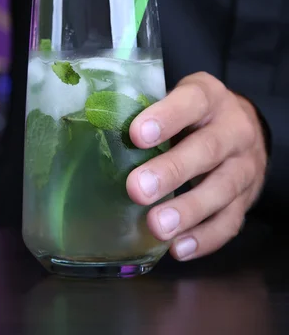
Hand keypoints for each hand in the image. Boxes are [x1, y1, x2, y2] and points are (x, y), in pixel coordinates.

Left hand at [126, 72, 267, 260]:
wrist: (244, 128)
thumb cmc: (194, 114)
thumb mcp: (177, 98)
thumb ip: (147, 110)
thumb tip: (96, 129)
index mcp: (210, 97)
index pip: (192, 101)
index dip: (166, 117)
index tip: (136, 135)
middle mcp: (234, 129)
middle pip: (207, 149)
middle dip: (171, 171)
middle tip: (138, 189)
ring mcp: (244, 166)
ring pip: (222, 189)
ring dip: (188, 211)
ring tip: (157, 226)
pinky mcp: (247, 199)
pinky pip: (230, 221)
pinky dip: (205, 238)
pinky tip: (178, 247)